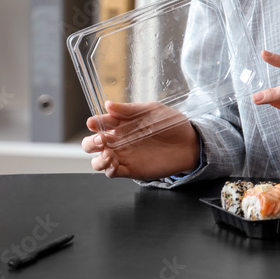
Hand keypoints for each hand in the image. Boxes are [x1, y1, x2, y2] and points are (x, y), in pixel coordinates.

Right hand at [81, 101, 200, 179]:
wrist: (189, 144)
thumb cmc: (171, 124)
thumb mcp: (152, 111)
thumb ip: (129, 110)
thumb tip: (107, 104)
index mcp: (121, 125)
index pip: (100, 124)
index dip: (94, 123)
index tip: (94, 123)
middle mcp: (119, 141)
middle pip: (92, 145)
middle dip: (90, 143)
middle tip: (101, 140)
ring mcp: (124, 156)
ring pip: (98, 162)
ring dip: (97, 159)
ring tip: (108, 154)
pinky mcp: (132, 170)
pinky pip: (113, 173)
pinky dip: (108, 170)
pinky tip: (114, 165)